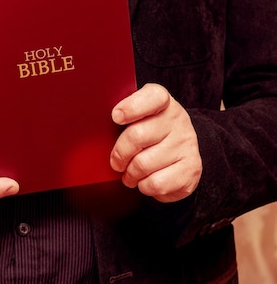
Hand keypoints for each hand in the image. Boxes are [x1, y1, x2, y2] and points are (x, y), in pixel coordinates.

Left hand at [110, 83, 201, 202]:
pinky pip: (156, 183)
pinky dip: (144, 186)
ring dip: (130, 174)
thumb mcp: (137, 119)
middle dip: (119, 154)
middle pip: (137, 136)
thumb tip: (93, 125)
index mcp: (162, 102)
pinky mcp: (191, 170)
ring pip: (143, 164)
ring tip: (129, 173)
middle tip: (116, 162)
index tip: (115, 117)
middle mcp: (178, 120)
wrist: (180, 156)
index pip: (153, 96)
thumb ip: (121, 117)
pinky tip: (145, 181)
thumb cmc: (148, 134)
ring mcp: (186, 145)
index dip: (131, 107)